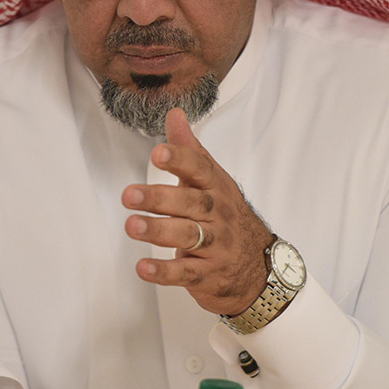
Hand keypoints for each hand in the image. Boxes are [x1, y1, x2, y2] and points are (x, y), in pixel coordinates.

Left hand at [121, 108, 274, 315]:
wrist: (259, 266)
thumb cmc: (226, 216)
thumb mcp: (213, 180)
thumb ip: (189, 150)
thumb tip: (175, 114)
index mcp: (216, 187)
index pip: (200, 169)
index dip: (180, 160)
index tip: (158, 153)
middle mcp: (217, 214)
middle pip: (190, 203)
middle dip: (159, 198)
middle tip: (129, 195)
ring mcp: (215, 245)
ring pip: (187, 236)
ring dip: (157, 231)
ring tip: (132, 226)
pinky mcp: (207, 274)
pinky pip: (185, 274)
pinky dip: (164, 272)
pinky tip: (143, 268)